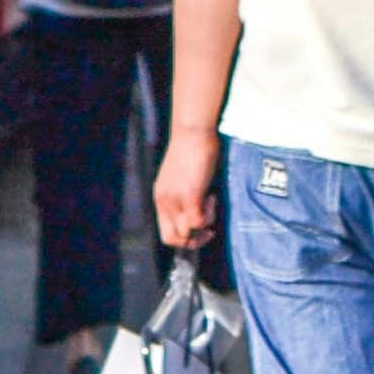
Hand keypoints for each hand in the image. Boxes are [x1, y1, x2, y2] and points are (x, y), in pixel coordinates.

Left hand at [153, 119, 222, 250]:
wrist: (192, 132)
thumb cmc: (191, 151)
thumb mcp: (182, 178)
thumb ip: (184, 196)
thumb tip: (198, 211)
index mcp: (160, 198)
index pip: (166, 233)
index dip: (184, 237)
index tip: (201, 227)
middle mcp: (164, 202)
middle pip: (172, 239)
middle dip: (193, 240)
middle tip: (209, 228)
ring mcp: (174, 200)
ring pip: (186, 234)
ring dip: (203, 225)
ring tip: (210, 203)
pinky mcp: (189, 195)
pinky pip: (197, 221)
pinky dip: (208, 215)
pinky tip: (212, 196)